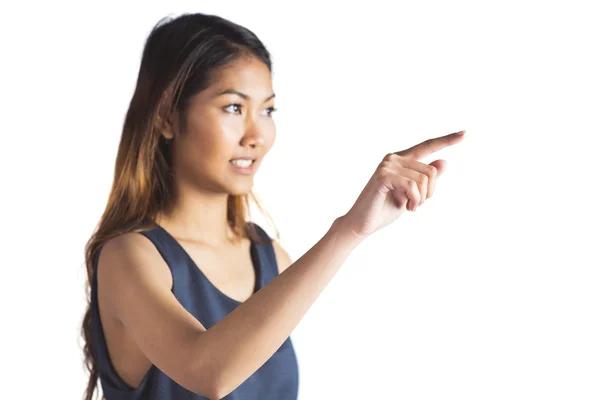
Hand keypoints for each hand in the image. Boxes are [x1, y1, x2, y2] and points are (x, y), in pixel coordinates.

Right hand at [338, 130, 465, 239]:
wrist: (362, 223)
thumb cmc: (385, 209)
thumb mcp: (412, 195)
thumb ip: (426, 180)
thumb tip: (444, 162)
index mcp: (401, 160)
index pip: (427, 146)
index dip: (447, 140)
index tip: (465, 132)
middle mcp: (394, 158)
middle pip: (431, 171)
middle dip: (429, 193)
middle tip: (415, 204)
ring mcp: (388, 165)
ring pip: (424, 179)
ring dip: (421, 199)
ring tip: (408, 206)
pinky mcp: (383, 176)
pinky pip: (413, 186)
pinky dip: (414, 200)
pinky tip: (406, 207)